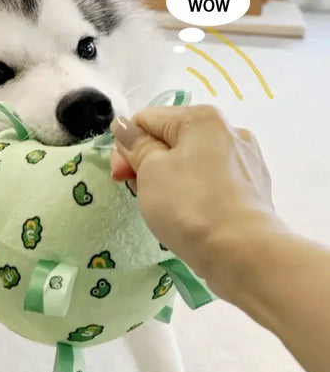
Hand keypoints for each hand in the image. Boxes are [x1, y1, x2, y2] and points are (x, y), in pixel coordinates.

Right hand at [110, 105, 274, 276]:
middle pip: (170, 140)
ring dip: (167, 178)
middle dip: (146, 163)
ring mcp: (245, 161)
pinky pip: (210, 181)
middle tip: (137, 192)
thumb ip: (135, 144)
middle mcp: (229, 131)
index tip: (120, 176)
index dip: (126, 146)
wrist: (243, 253)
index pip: (147, 120)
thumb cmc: (189, 205)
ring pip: (190, 162)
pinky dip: (193, 192)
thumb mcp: (150, 170)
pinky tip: (188, 213)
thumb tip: (125, 127)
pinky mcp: (252, 189)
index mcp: (202, 118)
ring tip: (162, 207)